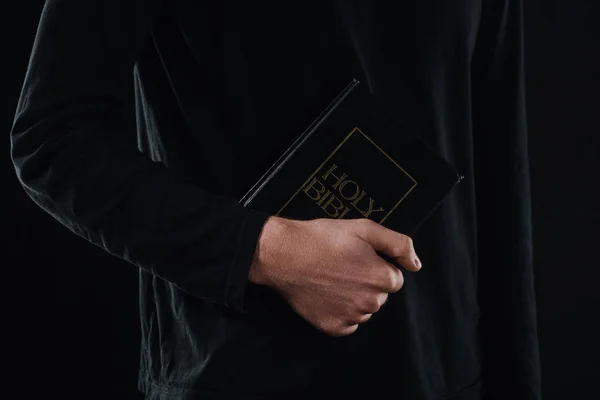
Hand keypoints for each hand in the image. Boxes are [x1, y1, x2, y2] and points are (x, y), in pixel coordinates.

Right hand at [249, 217, 421, 336]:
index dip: (377, 265)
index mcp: (382, 278)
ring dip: (354, 297)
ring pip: (364, 309)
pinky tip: (327, 294)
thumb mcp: (364, 229)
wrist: (283, 254)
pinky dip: (340, 312)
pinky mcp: (333, 328)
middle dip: (367, 282)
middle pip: (379, 295)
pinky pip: (348, 323)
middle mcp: (371, 303)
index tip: (357, 257)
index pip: (394, 278)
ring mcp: (351, 317)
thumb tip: (416, 265)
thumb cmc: (323, 238)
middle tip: (343, 266)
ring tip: (332, 278)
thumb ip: (398, 244)